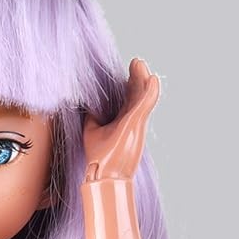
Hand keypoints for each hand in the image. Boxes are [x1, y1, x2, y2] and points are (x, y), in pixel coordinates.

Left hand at [81, 57, 160, 181]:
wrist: (104, 176)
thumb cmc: (99, 158)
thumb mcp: (92, 131)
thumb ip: (92, 117)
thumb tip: (86, 105)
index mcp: (122, 121)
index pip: (128, 98)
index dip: (128, 84)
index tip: (127, 70)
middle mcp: (131, 120)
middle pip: (137, 94)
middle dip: (136, 77)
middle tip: (136, 62)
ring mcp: (136, 122)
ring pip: (143, 95)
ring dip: (142, 78)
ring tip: (139, 63)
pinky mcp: (137, 124)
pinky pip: (146, 104)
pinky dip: (150, 91)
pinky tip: (152, 79)